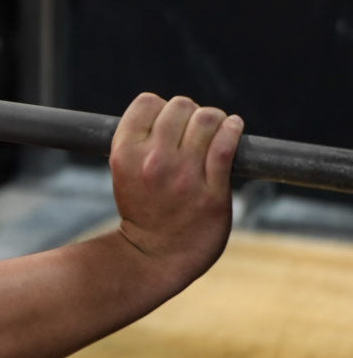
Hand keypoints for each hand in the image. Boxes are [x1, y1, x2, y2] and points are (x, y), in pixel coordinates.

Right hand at [110, 92, 243, 284]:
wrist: (153, 255)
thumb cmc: (142, 209)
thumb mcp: (124, 172)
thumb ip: (139, 142)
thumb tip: (167, 110)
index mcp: (125, 153)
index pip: (147, 102)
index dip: (160, 108)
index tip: (168, 124)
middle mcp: (152, 161)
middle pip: (180, 106)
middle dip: (190, 113)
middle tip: (193, 131)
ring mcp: (183, 176)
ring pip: (207, 119)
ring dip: (214, 120)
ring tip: (214, 131)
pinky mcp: (212, 192)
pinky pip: (226, 145)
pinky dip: (233, 129)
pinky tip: (233, 128)